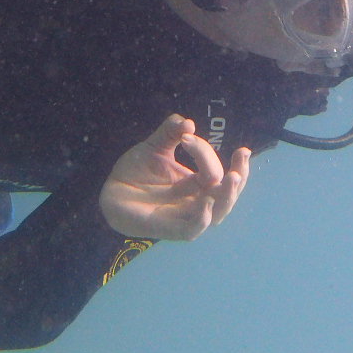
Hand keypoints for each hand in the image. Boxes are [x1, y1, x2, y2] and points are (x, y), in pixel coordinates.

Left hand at [100, 115, 251, 240]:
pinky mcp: (167, 228)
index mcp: (197, 184)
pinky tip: (205, 203)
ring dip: (227, 197)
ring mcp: (184, 217)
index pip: (215, 170)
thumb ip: (170, 132)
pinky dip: (201, 219)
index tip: (187, 135)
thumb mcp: (155, 147)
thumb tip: (187, 122)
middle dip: (240, 176)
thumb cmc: (136, 171)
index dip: (206, 152)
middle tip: (241, 157)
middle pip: (228, 195)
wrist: (110, 191)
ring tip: (232, 178)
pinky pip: (191, 230)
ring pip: (217, 214)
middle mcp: (196, 201)